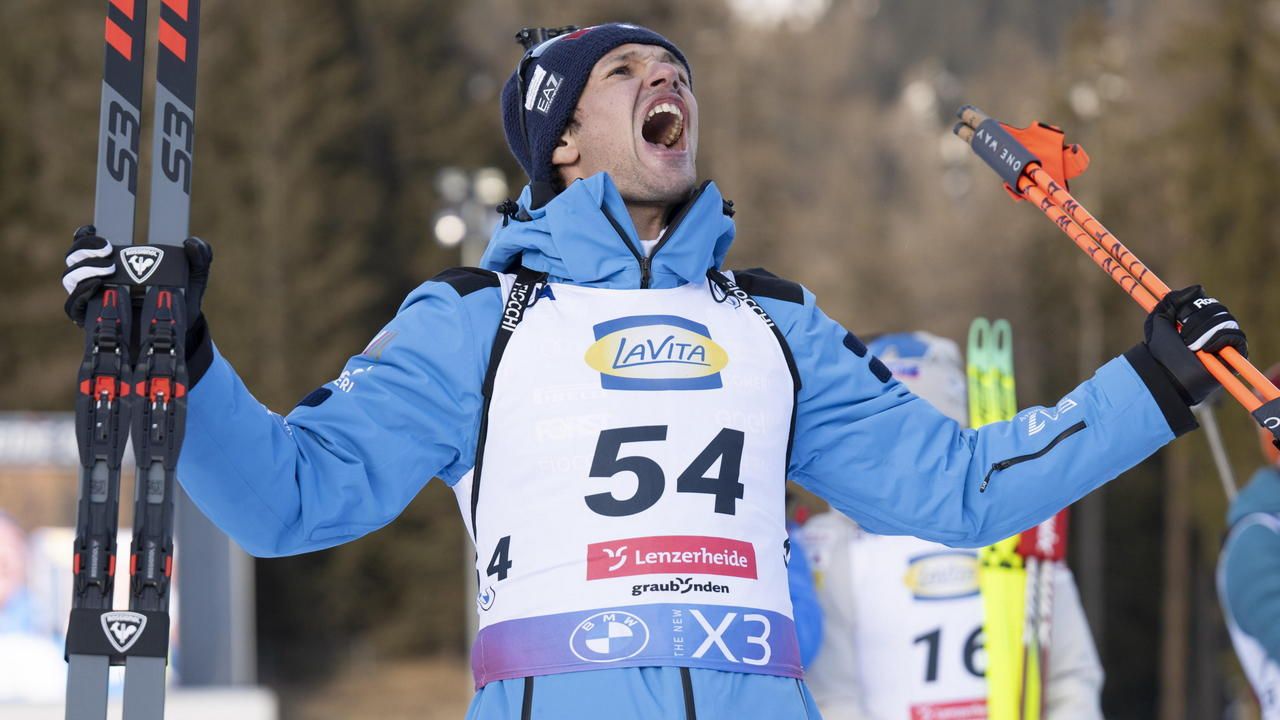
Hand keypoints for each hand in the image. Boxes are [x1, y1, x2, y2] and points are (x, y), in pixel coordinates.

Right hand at [62, 226, 212, 326]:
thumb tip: (192, 242)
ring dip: (84, 269)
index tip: (96, 230)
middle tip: (108, 249)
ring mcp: (91, 298)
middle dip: (85, 249)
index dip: (85, 236)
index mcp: (116, 262)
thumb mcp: (193, 278)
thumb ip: (199, 257)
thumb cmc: (178, 300)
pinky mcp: (89, 319)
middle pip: (75, 257)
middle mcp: (98, 277)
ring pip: (70, 278)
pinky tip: (97, 285)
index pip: (89, 244)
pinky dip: (81, 293)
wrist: (177, 335)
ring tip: (108, 268)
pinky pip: (73, 304)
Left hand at [1144, 285, 1247, 404]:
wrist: (1165, 375)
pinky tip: (1205, 348)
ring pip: (1227, 319)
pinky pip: (1237, 336)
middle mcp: (1211, 329)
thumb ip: (1171, 300)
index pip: (1206, 302)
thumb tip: (1198, 288)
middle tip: (1182, 335)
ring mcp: (1222, 342)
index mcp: (1195, 321)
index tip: (1180, 316)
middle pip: (1217, 308)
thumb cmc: (1159, 352)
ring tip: (1190, 345)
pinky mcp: (1232, 356)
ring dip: (1205, 330)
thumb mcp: (1158, 320)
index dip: (1195, 304)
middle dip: (1197, 318)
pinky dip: (1221, 338)